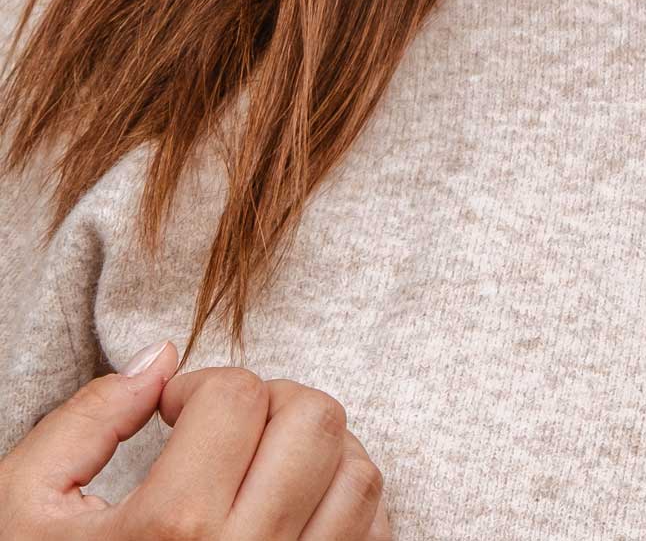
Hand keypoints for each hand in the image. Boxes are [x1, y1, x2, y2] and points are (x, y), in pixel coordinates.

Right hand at [0, 339, 390, 535]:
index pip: (236, 396)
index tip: (173, 413)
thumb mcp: (27, 507)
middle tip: (223, 430)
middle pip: (315, 419)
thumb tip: (162, 360)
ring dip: (316, 448)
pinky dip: (345, 501)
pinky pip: (373, 530)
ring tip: (260, 464)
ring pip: (357, 470)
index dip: (200, 386)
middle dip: (270, 401)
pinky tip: (291, 504)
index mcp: (171, 529)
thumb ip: (90, 419)